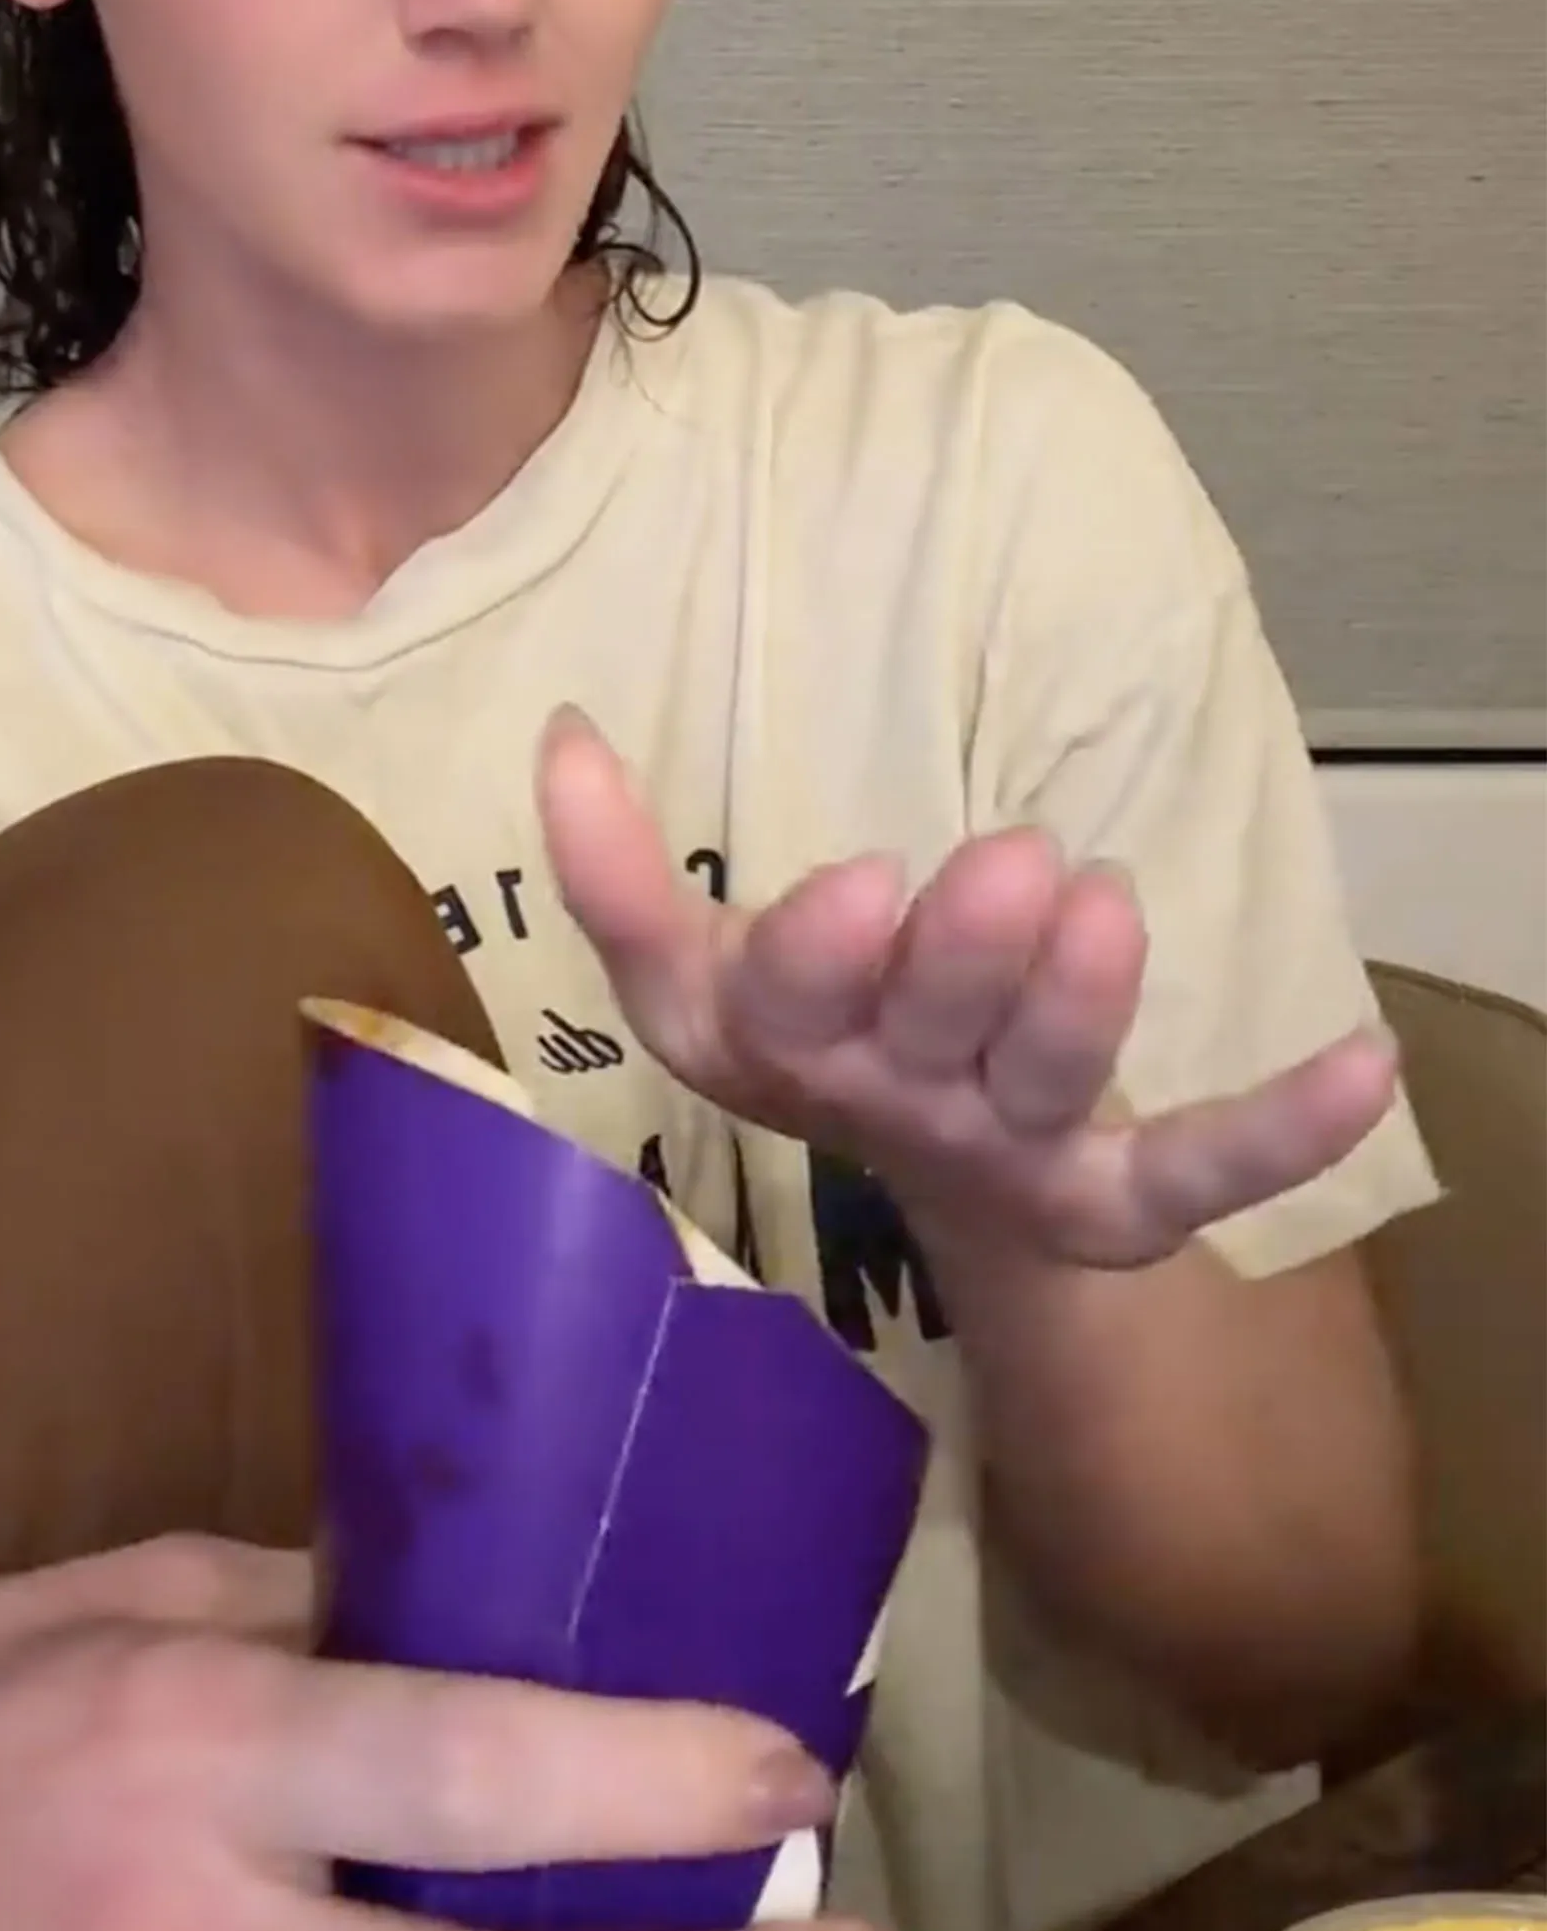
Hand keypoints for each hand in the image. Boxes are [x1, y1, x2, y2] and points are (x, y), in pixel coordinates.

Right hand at [537, 712, 1397, 1270]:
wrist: (933, 1174)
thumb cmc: (816, 1026)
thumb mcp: (701, 963)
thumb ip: (622, 870)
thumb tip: (561, 733)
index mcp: (774, 1052)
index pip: (769, 1016)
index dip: (816, 958)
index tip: (859, 882)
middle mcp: (886, 1111)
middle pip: (922, 1043)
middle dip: (967, 962)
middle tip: (1015, 866)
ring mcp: (1003, 1156)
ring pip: (1045, 1090)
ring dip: (1078, 1009)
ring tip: (1105, 902)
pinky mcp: (1111, 1197)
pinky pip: (1196, 1171)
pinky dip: (1280, 1132)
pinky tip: (1368, 1065)